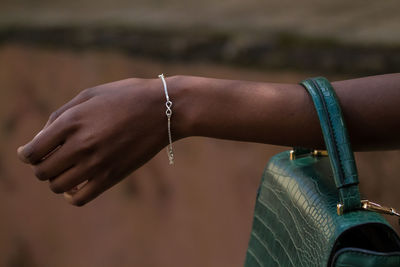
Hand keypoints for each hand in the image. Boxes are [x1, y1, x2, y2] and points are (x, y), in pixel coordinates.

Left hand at [17, 77, 181, 205]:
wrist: (165, 109)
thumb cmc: (127, 96)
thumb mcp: (90, 94)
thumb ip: (61, 115)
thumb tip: (41, 138)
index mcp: (72, 121)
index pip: (32, 151)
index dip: (26, 154)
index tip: (31, 153)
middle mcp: (81, 145)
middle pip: (42, 172)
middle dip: (41, 166)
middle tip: (51, 159)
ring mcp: (97, 163)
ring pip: (58, 186)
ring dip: (56, 179)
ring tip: (65, 169)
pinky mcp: (113, 176)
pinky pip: (80, 198)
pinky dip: (71, 195)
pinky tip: (76, 184)